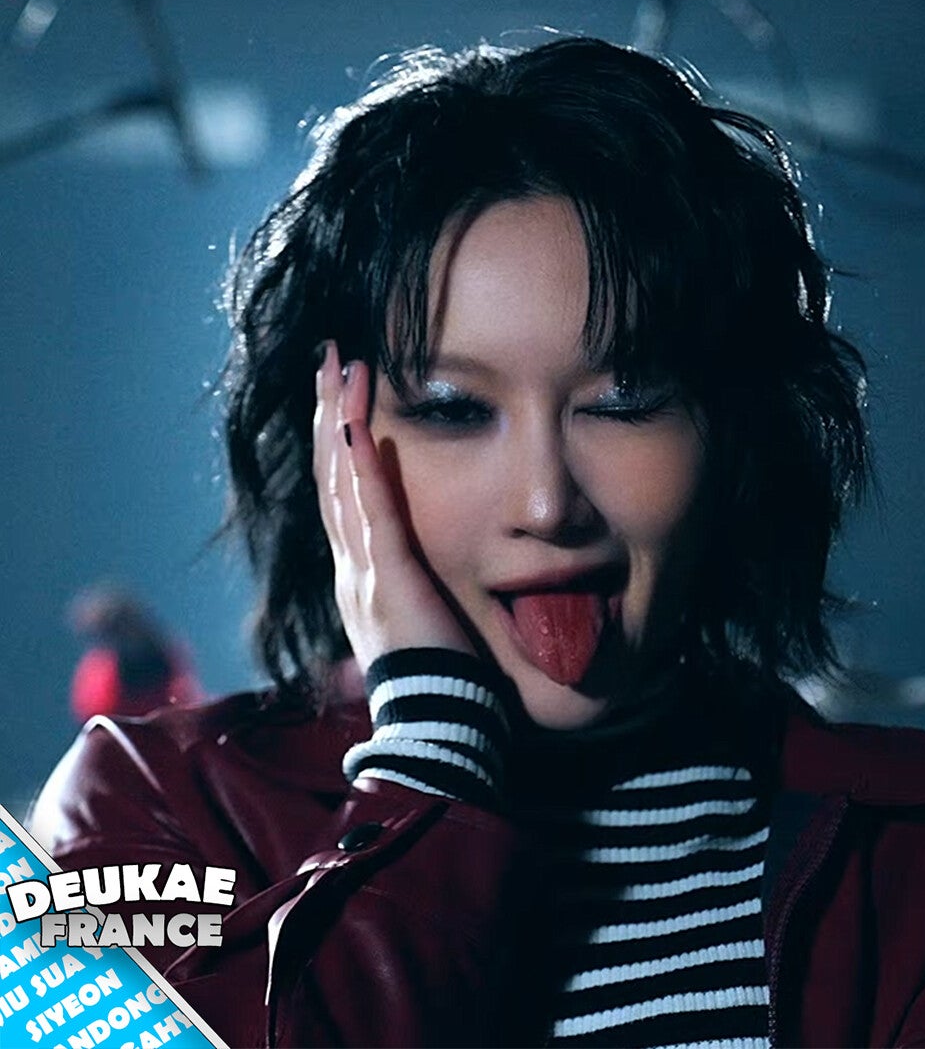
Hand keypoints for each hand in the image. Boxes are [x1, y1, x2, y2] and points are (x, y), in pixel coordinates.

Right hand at [313, 341, 475, 672]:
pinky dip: (359, 467)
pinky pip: (371, 512)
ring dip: (337, 419)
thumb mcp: (418, 621)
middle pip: (330, 475)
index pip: (341, 494)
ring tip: (339, 365)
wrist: (440, 724)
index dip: (336, 441)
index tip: (340, 393)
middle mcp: (351, 566)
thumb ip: (410, 589)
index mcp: (360, 575)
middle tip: (328, 358)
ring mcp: (363, 571)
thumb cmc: (442, 678)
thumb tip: (418, 573)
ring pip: (340, 481)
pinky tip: (355, 422)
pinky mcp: (389, 579)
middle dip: (326, 412)